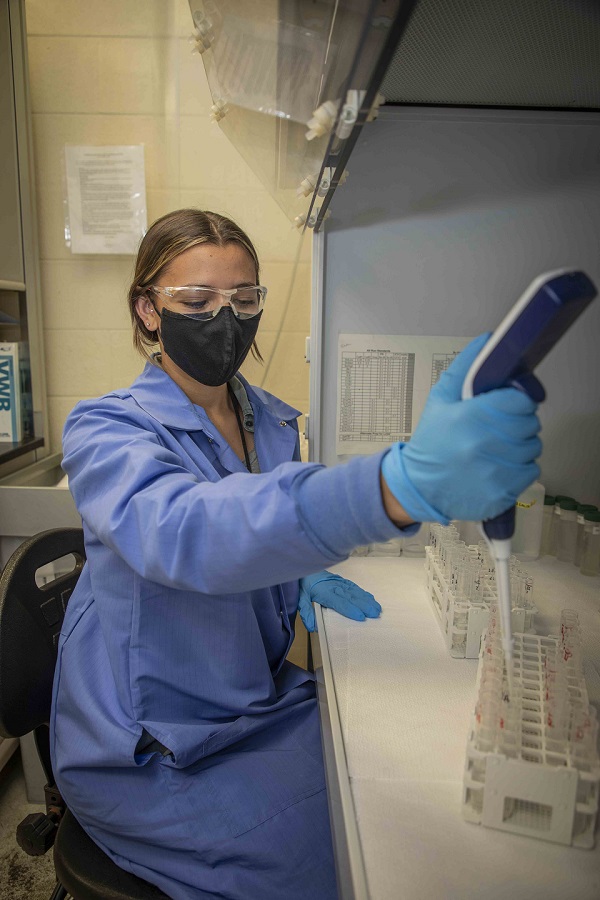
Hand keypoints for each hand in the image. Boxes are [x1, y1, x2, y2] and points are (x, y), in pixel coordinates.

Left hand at [297, 571, 381, 631]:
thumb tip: (313, 627)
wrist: (304, 565)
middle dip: (364, 606)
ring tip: (377, 608)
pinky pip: (354, 587)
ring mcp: (340, 583)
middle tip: (375, 614)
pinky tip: (371, 598)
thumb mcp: (300, 598)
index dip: (350, 609)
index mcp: (324, 592)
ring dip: (367, 600)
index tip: (361, 617)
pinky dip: (363, 593)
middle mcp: (335, 587)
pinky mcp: (342, 580)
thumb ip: (307, 612)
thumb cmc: (303, 584)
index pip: (339, 602)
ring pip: (355, 592)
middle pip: (351, 597)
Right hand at [381, 333, 541, 523]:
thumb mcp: (440, 400)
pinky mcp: (503, 492)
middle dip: (517, 423)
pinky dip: (519, 469)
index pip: (520, 401)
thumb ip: (465, 368)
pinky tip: (498, 466)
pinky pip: (530, 472)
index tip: (505, 407)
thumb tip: (487, 340)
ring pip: (533, 448)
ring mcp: (495, 471)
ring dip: (520, 446)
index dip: (515, 402)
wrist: (419, 487)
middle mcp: (484, 444)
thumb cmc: (431, 442)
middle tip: (498, 429)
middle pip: (530, 423)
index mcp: (470, 417)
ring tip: (496, 448)